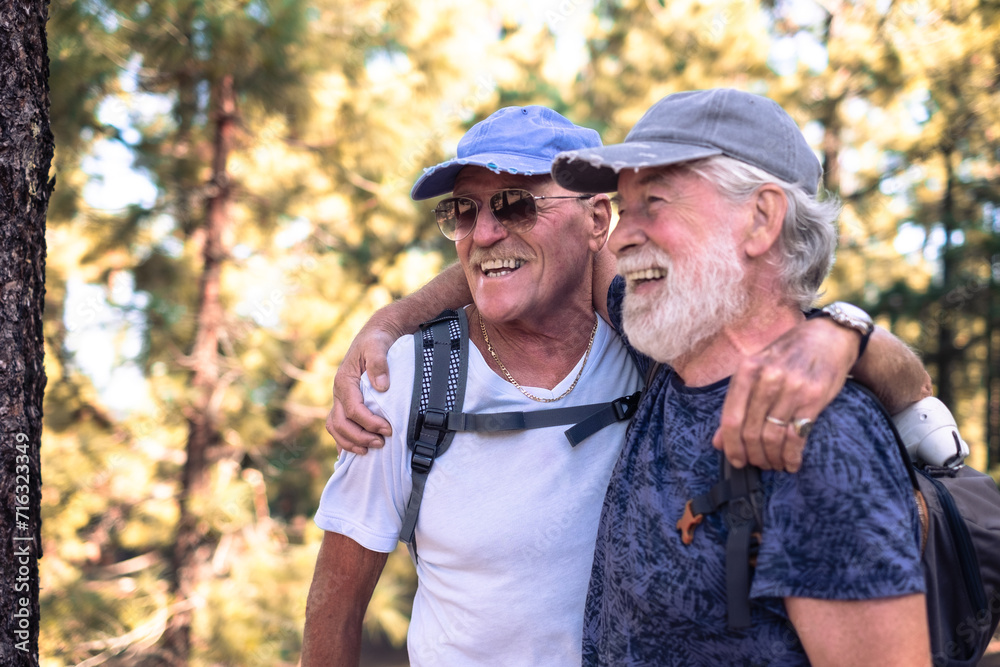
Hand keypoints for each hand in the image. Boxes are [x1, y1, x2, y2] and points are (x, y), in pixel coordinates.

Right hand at [326, 325, 397, 455]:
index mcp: (344, 380)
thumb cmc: (377, 341)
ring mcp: (340, 398)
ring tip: (370, 450)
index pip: (352, 409)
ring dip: (351, 442)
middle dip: (360, 437)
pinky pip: (338, 425)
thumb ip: (378, 364)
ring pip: (336, 427)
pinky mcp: (346, 402)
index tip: (387, 429)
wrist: (375, 335)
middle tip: (381, 443)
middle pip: (340, 423)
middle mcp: (338, 392)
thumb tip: (381, 386)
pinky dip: (344, 440)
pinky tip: (355, 451)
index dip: (369, 422)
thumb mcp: (378, 346)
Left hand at [712, 317, 858, 471]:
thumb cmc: (788, 354)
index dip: (731, 446)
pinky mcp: (814, 398)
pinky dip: (791, 456)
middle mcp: (767, 379)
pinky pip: (796, 436)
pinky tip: (791, 463)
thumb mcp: (757, 369)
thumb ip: (737, 403)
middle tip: (758, 465)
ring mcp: (791, 388)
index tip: (735, 461)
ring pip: (772, 437)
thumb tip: (718, 441)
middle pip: (751, 431)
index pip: (731, 418)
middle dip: (753, 455)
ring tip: (773, 464)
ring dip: (771, 458)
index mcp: (747, 370)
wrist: (829, 336)